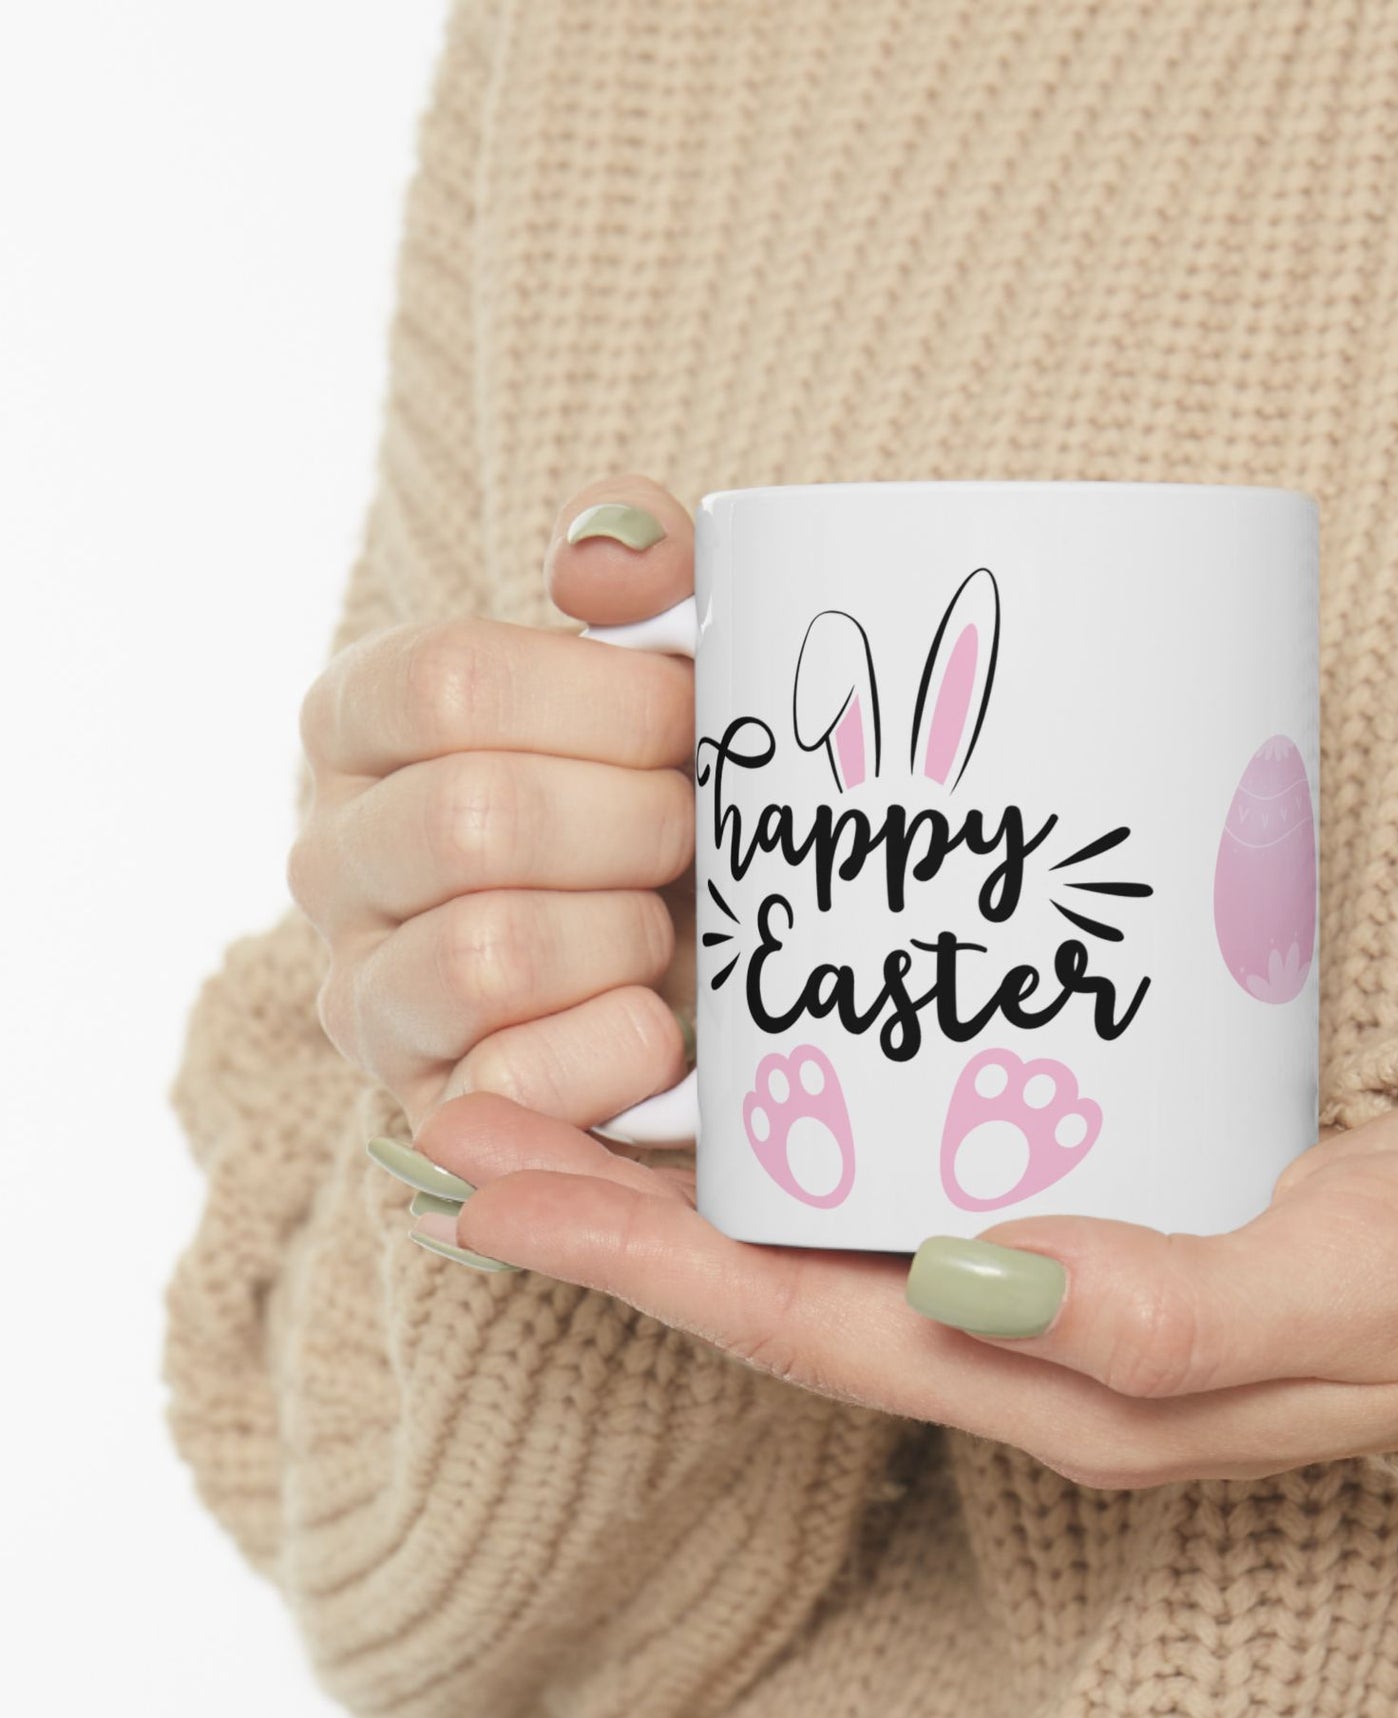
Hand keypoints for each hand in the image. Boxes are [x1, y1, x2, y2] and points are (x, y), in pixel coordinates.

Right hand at [289, 476, 698, 1131]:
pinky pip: (513, 1083)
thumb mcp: (667, 661)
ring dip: (626, 937)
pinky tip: (659, 1023)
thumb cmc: (669, 792)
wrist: (698, 961)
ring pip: (488, 953)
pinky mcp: (429, 1108)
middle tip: (697, 833)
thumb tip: (598, 564)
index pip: (448, 682)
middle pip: (476, 820)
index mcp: (363, 721)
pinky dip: (617, 1049)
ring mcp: (367, 993)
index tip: (694, 718)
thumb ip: (644, 566)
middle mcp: (332, 855)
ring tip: (668, 928)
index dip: (607, 703)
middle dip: (637, 826)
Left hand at [396, 1088, 1397, 1487]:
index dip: (638, 1261)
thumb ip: (1170, 1308)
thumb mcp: (1348, 1286)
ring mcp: (1052, 1268)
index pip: (804, 1326)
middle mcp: (1030, 1336)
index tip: (491, 1184)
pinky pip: (911, 1167)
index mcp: (1064, 1385)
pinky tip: (759, 1048)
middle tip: (464, 1111)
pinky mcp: (1094, 1186)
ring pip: (827, 1224)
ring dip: (684, 1162)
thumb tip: (972, 1281)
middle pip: (777, 1278)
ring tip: (556, 1072)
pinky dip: (807, 1120)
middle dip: (611, 1210)